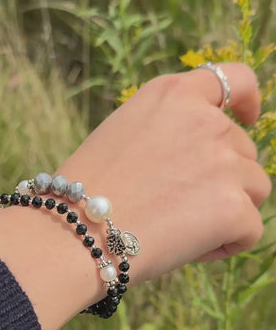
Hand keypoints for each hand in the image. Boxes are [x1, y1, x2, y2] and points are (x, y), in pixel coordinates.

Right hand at [56, 63, 270, 283]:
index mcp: (174, 96)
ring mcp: (223, 162)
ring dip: (228, 210)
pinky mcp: (234, 206)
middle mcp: (205, 120)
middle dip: (223, 180)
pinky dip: (228, 244)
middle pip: (244, 151)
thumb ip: (170, 132)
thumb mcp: (124, 133)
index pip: (234, 79)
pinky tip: (189, 249)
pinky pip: (250, 230)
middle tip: (174, 208)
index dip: (247, 100)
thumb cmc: (87, 192)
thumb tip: (206, 158)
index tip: (248, 118)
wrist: (75, 231)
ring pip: (254, 190)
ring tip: (181, 229)